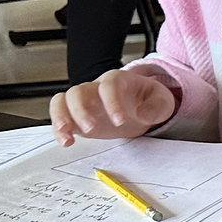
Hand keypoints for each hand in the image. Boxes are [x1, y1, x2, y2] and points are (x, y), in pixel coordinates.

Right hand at [51, 68, 176, 144]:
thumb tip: (142, 114)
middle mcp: (95, 88)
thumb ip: (157, 106)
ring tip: (67, 136)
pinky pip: (61, 117)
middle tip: (91, 129)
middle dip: (80, 110)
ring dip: (61, 118)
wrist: (141, 107)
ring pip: (62, 102)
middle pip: (77, 91)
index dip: (111, 101)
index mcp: (117, 80)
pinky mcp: (78, 117)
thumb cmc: (149, 100)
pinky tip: (66, 141)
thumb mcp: (162, 101)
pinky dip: (59, 129)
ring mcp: (84, 102)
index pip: (108, 85)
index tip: (120, 121)